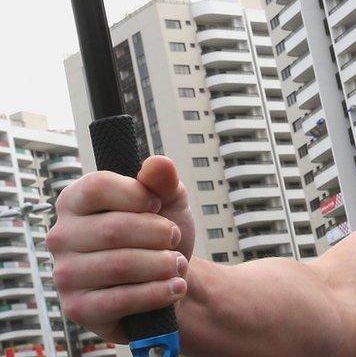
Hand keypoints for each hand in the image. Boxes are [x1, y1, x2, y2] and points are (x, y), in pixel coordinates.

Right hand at [47, 155, 195, 341]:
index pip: (97, 186)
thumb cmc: (161, 234)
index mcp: (76, 201)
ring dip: (162, 264)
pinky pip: (121, 299)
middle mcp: (61, 236)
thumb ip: (163, 180)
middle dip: (158, 234)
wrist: (167, 280)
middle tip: (175, 239)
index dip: (138, 194)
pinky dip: (157, 292)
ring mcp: (65, 274)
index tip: (158, 205)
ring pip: (120, 265)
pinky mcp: (78, 308)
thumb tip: (159, 163)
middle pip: (114, 229)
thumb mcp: (169, 201)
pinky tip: (175, 287)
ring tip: (178, 264)